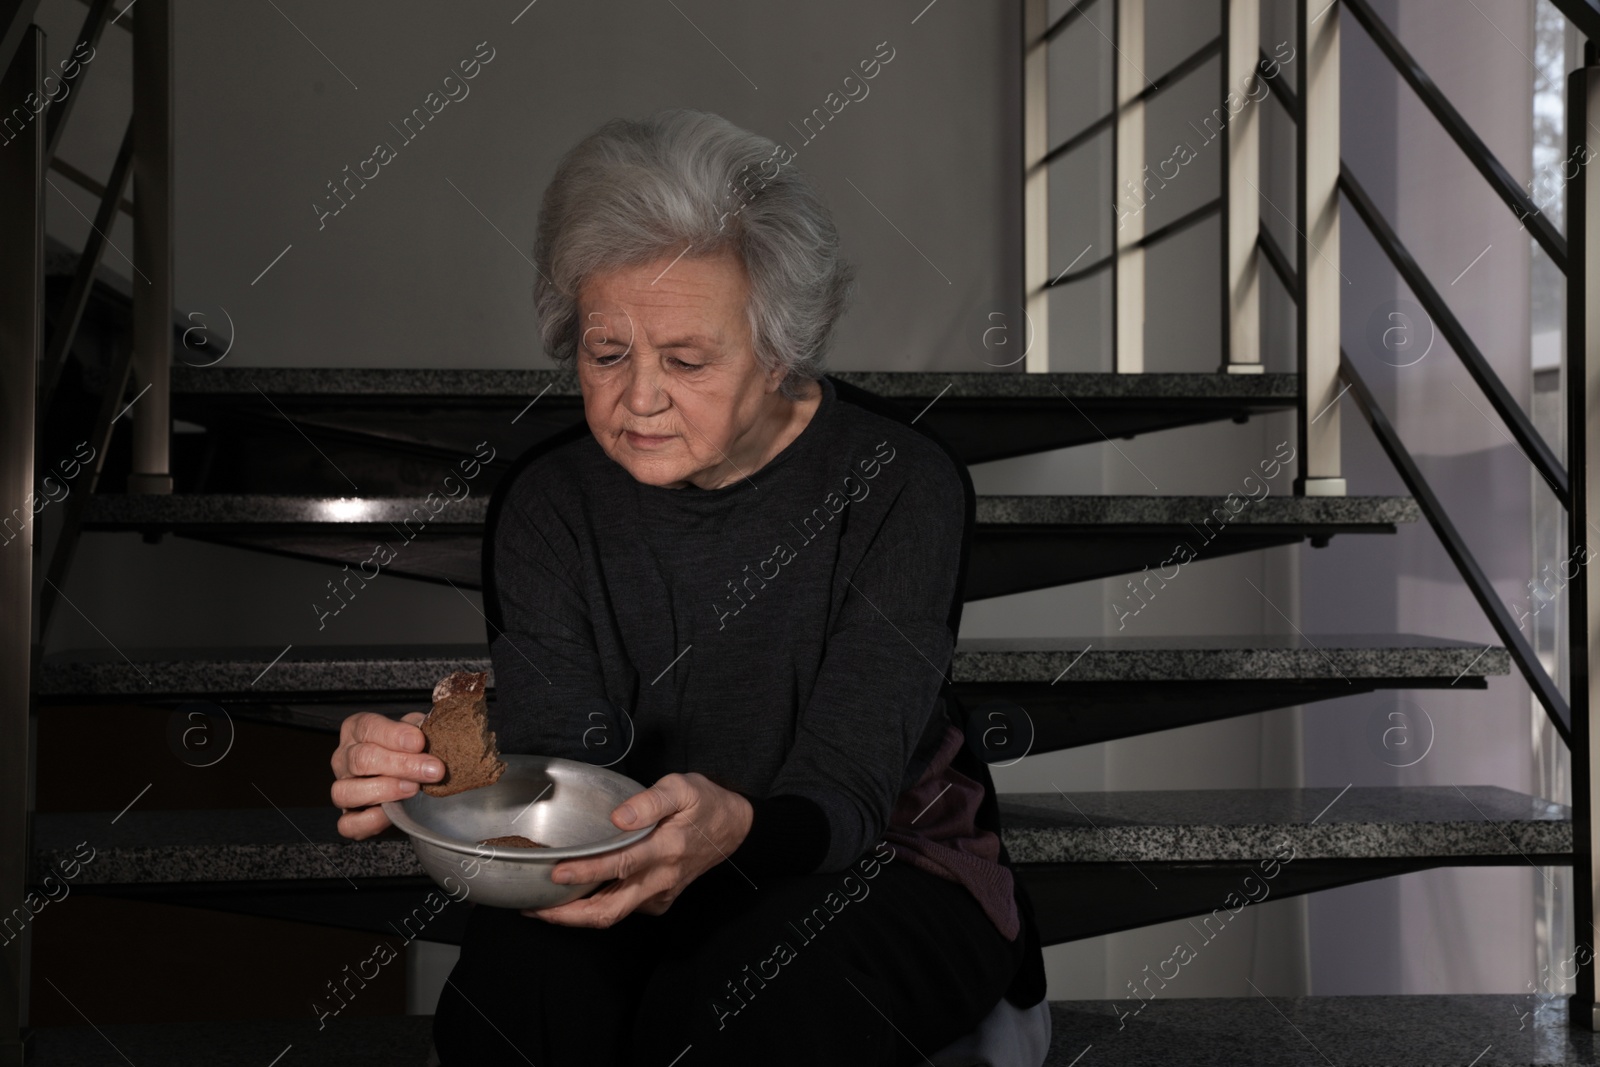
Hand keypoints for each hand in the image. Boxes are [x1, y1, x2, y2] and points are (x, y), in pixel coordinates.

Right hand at [330, 710, 443, 838]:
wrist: (411, 784)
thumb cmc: (411, 752)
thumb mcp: (416, 733)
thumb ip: (421, 728)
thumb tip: (431, 727)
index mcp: (356, 730)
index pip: (368, 727)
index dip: (395, 735)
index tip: (420, 742)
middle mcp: (343, 758)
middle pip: (362, 759)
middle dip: (402, 765)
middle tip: (432, 770)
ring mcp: (341, 788)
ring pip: (346, 791)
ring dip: (385, 790)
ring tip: (414, 788)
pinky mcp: (347, 818)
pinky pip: (348, 824)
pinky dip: (371, 821)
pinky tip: (393, 813)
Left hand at [523, 772, 752, 927]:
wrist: (736, 828)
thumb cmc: (706, 803)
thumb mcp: (683, 788)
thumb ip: (650, 801)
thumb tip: (618, 817)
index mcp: (666, 848)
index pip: (619, 865)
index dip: (586, 871)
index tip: (555, 872)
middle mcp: (662, 878)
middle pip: (609, 911)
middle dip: (568, 915)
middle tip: (533, 910)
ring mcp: (661, 894)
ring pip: (613, 915)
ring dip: (576, 916)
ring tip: (541, 908)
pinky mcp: (659, 900)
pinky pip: (623, 909)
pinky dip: (595, 908)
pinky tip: (574, 896)